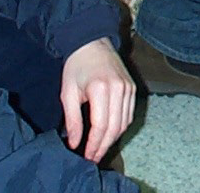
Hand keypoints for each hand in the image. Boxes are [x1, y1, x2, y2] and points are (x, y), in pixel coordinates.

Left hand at [60, 38, 135, 162]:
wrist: (91, 42)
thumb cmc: (77, 66)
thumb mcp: (68, 92)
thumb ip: (72, 120)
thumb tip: (74, 143)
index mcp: (101, 88)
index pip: (100, 126)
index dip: (94, 145)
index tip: (86, 156)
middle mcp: (119, 89)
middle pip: (115, 128)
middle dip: (103, 146)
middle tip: (93, 157)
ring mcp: (128, 88)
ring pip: (124, 123)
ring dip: (112, 139)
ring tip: (99, 148)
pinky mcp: (132, 88)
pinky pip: (129, 114)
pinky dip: (120, 127)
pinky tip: (109, 134)